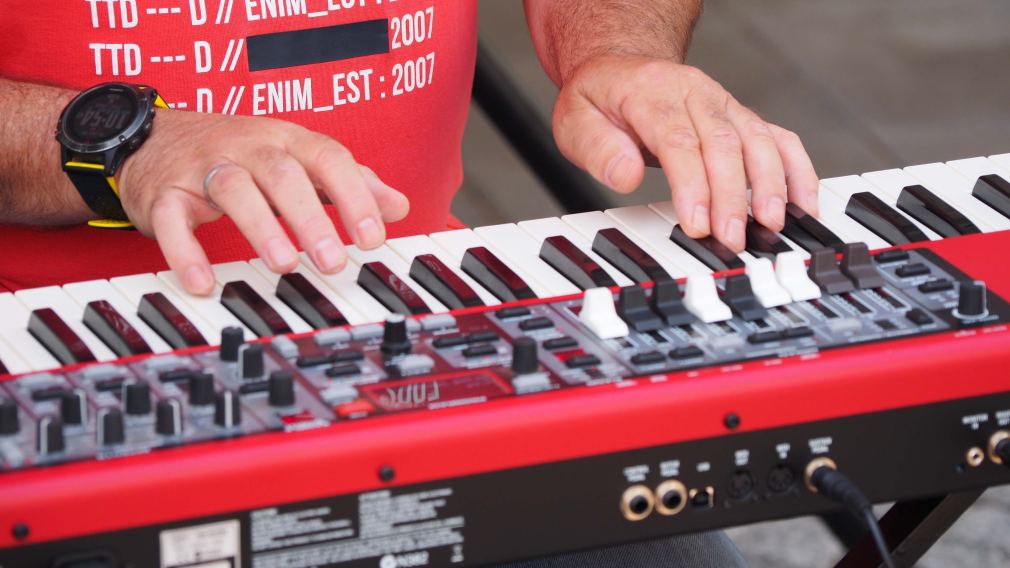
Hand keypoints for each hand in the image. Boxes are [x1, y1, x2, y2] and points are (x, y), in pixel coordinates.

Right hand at [116, 110, 408, 294]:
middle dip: (311, 217)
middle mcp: (248, 147)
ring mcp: (204, 168)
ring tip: (284, 265)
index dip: (354, 196)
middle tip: (333, 260)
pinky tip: (203, 282)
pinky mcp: (164, 193)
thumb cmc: (241, 154)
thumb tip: (398, 205)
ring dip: (260, 227)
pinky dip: (185, 250)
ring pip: (233, 189)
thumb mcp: (298, 159)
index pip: (328, 158)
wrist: (154, 138)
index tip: (373, 237)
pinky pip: (172, 219)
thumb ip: (348, 182)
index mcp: (287, 140)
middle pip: (283, 173)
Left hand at [552, 55, 818, 251]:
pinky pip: (780, 141)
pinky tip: (804, 205)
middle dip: (731, 196)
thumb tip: (624, 177)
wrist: (622, 68)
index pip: (678, 140)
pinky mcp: (743, 119)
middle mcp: (696, 94)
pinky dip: (797, 171)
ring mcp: (725, 105)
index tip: (697, 224)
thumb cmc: (600, 100)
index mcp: (653, 92)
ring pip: (759, 141)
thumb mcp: (575, 119)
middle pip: (723, 144)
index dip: (692, 184)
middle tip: (731, 239)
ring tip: (772, 225)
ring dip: (770, 186)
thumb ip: (596, 148)